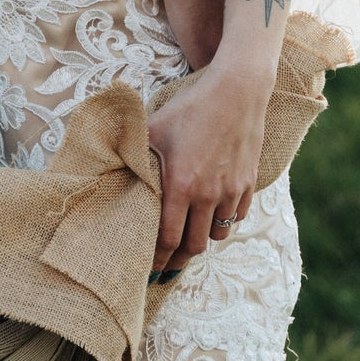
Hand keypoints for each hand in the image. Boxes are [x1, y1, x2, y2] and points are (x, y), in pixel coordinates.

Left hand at [147, 57, 270, 272]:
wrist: (236, 92)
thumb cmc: (190, 108)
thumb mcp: (154, 127)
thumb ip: (133, 152)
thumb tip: (110, 168)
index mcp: (181, 185)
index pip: (168, 238)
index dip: (157, 258)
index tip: (148, 268)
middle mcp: (208, 195)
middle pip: (194, 246)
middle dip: (178, 258)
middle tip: (167, 263)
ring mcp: (232, 191)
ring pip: (218, 234)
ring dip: (202, 238)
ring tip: (189, 236)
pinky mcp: (249, 184)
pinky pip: (237, 217)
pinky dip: (224, 221)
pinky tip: (212, 214)